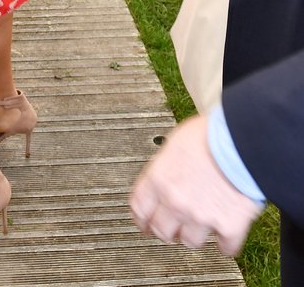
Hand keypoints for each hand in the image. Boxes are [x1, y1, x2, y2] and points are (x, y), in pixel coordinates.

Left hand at [129, 115, 262, 255]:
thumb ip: (167, 164)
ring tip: (200, 226)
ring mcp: (201, 217)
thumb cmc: (211, 134)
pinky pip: (225, 247)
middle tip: (171, 228)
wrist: (241, 142)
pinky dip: (226, 243)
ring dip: (194, 235)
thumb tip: (168, 170)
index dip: (141, 218)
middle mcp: (176, 202)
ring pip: (190, 242)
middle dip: (166, 230)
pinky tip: (225, 236)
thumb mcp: (176, 141)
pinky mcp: (228, 227)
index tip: (145, 222)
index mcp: (159, 179)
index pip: (139, 208)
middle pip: (161, 230)